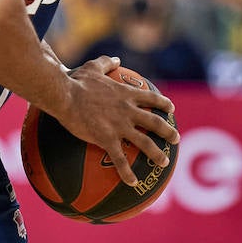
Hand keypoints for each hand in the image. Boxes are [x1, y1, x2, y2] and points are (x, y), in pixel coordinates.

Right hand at [52, 56, 178, 187]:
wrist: (65, 95)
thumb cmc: (76, 81)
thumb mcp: (93, 67)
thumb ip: (107, 62)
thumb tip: (116, 58)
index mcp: (126, 95)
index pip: (151, 99)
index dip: (163, 104)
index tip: (171, 109)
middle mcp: (128, 111)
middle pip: (155, 122)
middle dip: (168, 131)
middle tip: (176, 138)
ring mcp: (120, 127)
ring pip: (145, 142)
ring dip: (157, 153)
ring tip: (164, 163)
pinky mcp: (107, 140)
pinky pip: (121, 160)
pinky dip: (128, 173)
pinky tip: (133, 184)